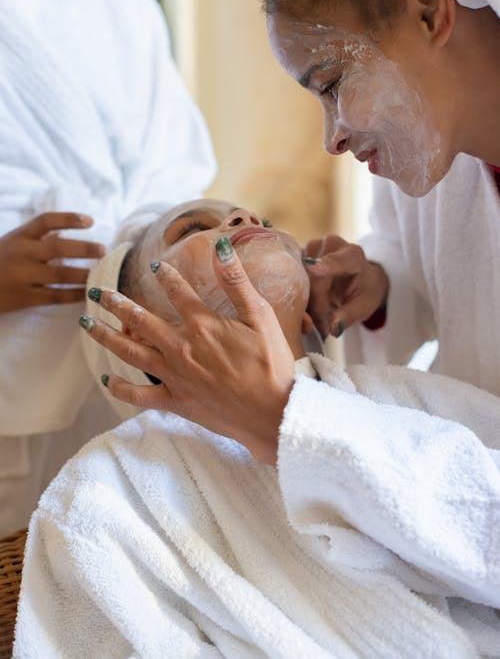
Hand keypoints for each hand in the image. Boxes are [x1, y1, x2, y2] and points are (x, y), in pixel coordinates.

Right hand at [0, 212, 104, 312]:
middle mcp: (21, 254)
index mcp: (19, 236)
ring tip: (101, 272)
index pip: (46, 221)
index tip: (90, 220)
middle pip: (58, 248)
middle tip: (103, 250)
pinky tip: (87, 292)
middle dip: (84, 248)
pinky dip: (74, 294)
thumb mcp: (11, 243)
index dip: (69, 219)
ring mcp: (23, 277)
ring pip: (60, 275)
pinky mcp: (24, 298)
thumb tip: (66, 234)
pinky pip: (55, 296)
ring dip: (84, 274)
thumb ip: (36, 239)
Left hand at [80, 244, 294, 465]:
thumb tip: (221, 246)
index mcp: (202, 324)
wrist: (273, 414)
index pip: (176, 291)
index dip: (165, 276)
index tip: (155, 267)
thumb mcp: (260, 316)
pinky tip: (109, 379)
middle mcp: (181, 347)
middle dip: (115, 303)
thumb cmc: (272, 364)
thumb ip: (237, 281)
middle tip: (96, 292)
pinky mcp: (176, 401)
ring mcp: (175, 376)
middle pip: (139, 319)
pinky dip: (121, 388)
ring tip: (87, 324)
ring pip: (130, 352)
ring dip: (106, 336)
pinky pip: (140, 395)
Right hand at [303, 234, 388, 337]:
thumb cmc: (364, 291)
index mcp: (351, 254)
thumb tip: (332, 327)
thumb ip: (349, 315)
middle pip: (312, 279)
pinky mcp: (296, 256)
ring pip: (298, 281)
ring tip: (320, 318)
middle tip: (324, 327)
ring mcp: (309, 248)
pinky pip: (290, 280)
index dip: (324, 265)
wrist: (358, 279)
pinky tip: (309, 310)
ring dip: (306, 305)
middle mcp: (328, 245)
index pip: (336, 261)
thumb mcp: (364, 306)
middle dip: (316, 307)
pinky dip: (298, 299)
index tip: (311, 267)